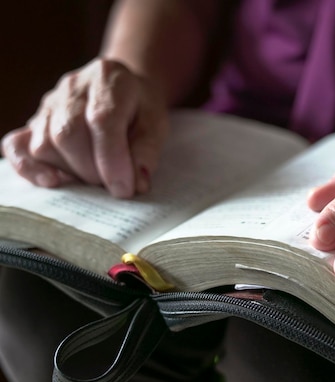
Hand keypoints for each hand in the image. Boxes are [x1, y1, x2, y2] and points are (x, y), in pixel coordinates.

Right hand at [1, 58, 167, 197]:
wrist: (125, 89)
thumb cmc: (141, 108)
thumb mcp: (157, 124)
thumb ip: (147, 151)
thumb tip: (137, 184)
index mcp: (108, 79)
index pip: (102, 121)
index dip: (112, 160)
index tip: (124, 189)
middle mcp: (73, 87)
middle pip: (68, 134)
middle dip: (92, 170)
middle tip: (112, 185)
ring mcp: (49, 104)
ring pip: (44, 144)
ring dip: (70, 171)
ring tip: (95, 178)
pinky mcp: (34, 122)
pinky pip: (17, 146)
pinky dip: (30, 168)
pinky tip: (53, 181)